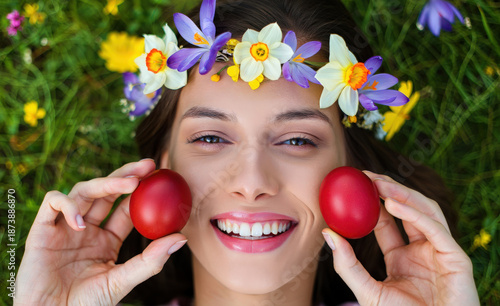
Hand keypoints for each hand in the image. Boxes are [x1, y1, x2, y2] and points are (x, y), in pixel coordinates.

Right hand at [15, 159, 187, 304]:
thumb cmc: (85, 305)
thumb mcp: (121, 282)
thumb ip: (150, 261)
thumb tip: (182, 237)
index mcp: (107, 239)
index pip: (126, 208)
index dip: (142, 191)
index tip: (161, 178)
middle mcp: (87, 229)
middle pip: (106, 192)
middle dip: (126, 174)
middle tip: (148, 165)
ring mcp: (65, 227)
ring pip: (83, 191)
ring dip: (105, 184)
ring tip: (129, 185)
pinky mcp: (42, 230)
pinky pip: (53, 203)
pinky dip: (67, 205)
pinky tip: (81, 222)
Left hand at [322, 171, 478, 305]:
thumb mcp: (367, 291)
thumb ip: (347, 265)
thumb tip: (327, 233)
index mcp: (403, 257)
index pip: (388, 221)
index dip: (374, 201)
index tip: (356, 185)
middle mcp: (423, 250)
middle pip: (409, 209)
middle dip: (389, 189)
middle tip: (366, 175)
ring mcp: (441, 252)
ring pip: (426, 212)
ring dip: (402, 194)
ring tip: (378, 183)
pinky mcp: (457, 259)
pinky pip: (436, 230)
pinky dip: (415, 214)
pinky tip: (393, 204)